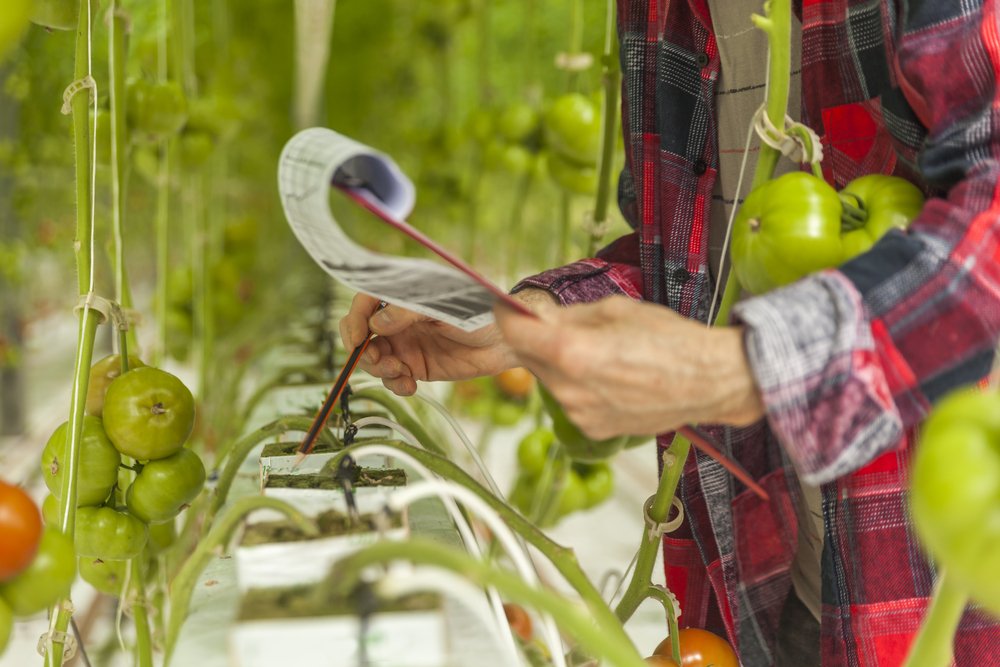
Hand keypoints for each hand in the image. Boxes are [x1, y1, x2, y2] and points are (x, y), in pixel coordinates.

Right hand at [339, 289, 556, 395]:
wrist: (507, 341)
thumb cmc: (481, 311)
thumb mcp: (444, 306)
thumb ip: (409, 312)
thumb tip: (375, 324)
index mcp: (405, 294)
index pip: (366, 301)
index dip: (354, 318)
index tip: (356, 339)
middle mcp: (400, 317)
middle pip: (361, 332)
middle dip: (362, 350)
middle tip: (380, 361)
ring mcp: (406, 342)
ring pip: (373, 358)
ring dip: (379, 369)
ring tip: (402, 372)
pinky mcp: (417, 366)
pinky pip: (393, 378)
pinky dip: (395, 384)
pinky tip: (409, 385)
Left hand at [492, 295, 764, 438]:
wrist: (710, 382)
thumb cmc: (671, 339)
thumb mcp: (615, 309)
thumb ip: (568, 314)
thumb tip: (537, 315)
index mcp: (570, 351)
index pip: (512, 332)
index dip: (507, 316)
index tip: (509, 308)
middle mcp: (568, 388)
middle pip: (528, 358)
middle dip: (537, 339)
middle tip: (561, 325)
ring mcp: (579, 414)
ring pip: (549, 380)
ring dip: (559, 364)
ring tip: (600, 352)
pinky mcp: (592, 430)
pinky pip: (571, 400)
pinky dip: (579, 386)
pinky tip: (611, 376)